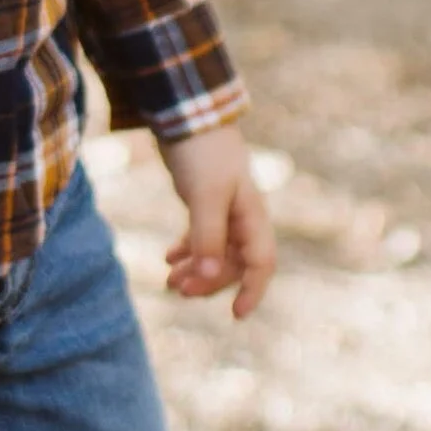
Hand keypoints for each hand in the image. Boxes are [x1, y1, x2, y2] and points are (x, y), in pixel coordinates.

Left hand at [155, 122, 274, 322]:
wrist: (188, 115)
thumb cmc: (202, 154)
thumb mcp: (205, 195)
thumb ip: (207, 235)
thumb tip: (208, 275)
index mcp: (251, 216)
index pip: (261, 263)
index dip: (253, 290)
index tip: (236, 315)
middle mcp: (243, 216)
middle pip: (234, 263)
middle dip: (210, 282)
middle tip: (179, 290)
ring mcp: (224, 210)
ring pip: (216, 253)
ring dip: (196, 270)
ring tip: (170, 282)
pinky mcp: (205, 202)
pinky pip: (202, 237)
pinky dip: (188, 251)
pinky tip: (169, 258)